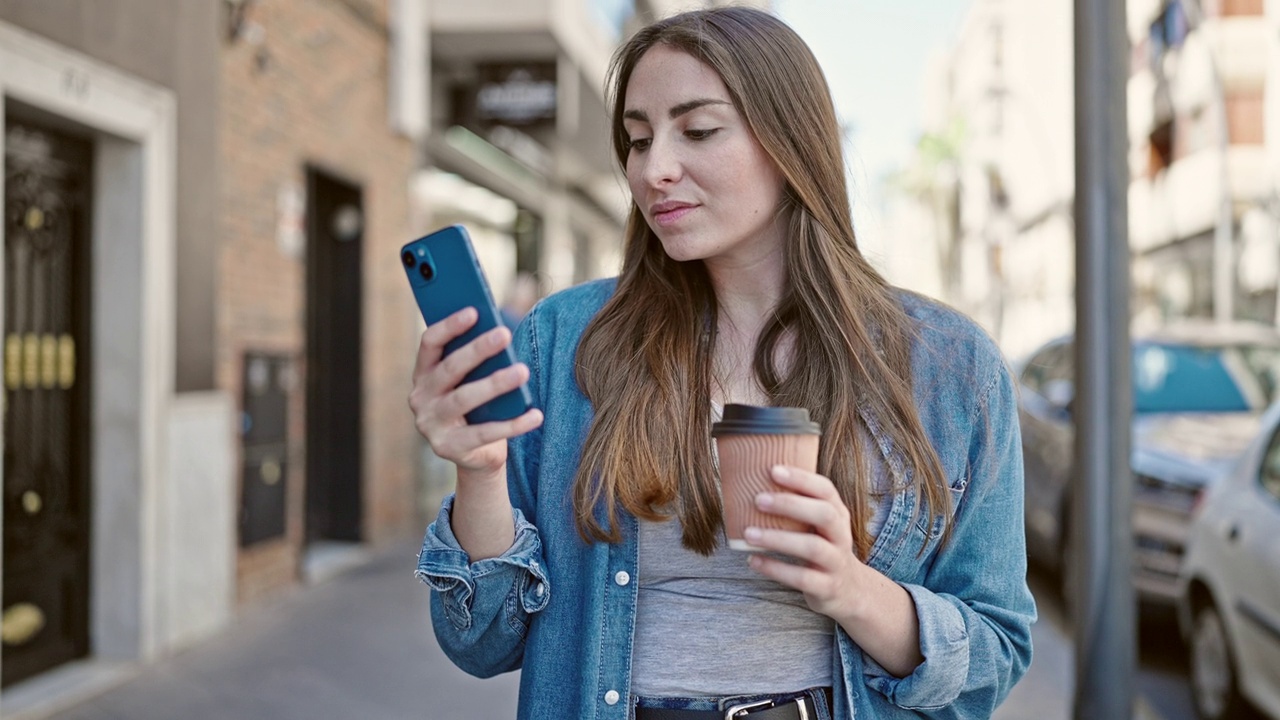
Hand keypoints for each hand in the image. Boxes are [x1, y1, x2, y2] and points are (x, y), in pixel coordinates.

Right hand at [407, 307, 542, 476]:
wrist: (475, 454)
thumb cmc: (477, 407)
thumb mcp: (472, 381)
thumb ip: (477, 362)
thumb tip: (500, 334)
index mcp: (423, 373)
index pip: (430, 343)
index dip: (450, 326)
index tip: (474, 311)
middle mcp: (421, 397)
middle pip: (450, 369)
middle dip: (478, 349)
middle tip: (505, 333)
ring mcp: (431, 424)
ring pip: (464, 399)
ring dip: (495, 383)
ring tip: (523, 371)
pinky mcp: (448, 447)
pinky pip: (484, 434)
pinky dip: (513, 424)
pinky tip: (535, 414)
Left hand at [743, 465, 868, 620]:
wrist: (849, 590)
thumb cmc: (822, 547)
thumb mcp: (819, 525)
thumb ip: (798, 506)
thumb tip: (752, 480)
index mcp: (838, 514)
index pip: (826, 490)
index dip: (802, 479)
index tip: (773, 470)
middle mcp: (841, 535)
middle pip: (824, 515)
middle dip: (791, 505)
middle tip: (758, 499)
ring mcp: (836, 562)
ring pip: (813, 548)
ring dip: (778, 539)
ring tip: (749, 534)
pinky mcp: (827, 587)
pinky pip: (802, 578)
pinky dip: (775, 569)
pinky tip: (753, 560)